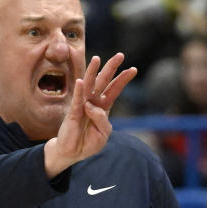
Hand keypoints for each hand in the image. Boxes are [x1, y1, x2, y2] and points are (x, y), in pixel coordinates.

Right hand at [43, 53, 136, 176]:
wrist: (73, 153)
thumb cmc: (88, 142)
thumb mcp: (103, 133)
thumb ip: (102, 120)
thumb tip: (92, 106)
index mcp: (103, 107)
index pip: (114, 90)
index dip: (122, 80)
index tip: (134, 69)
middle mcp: (93, 102)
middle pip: (103, 81)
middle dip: (111, 68)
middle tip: (120, 55)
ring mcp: (82, 106)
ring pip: (88, 85)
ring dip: (92, 72)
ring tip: (97, 58)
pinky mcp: (73, 113)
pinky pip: (77, 100)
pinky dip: (78, 91)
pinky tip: (81, 81)